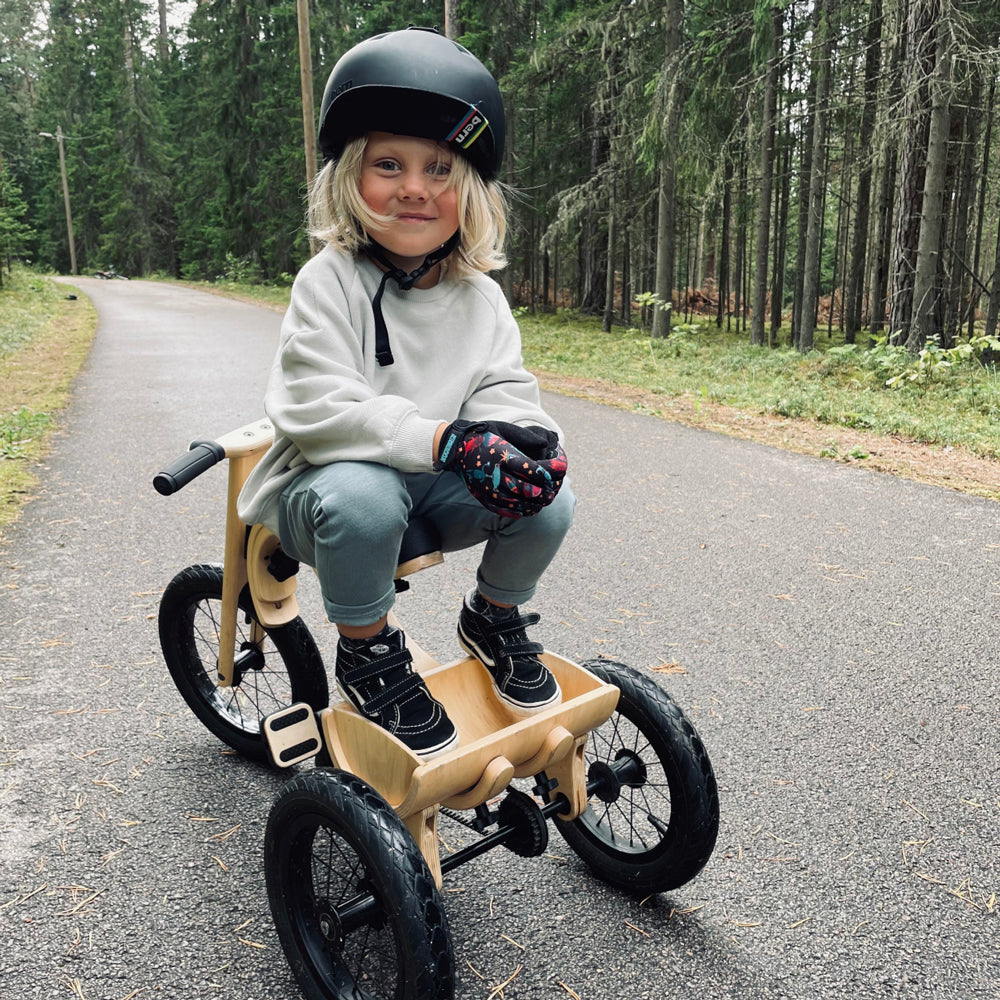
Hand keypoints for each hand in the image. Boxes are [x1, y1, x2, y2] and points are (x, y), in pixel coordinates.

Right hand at [435, 420, 566, 517]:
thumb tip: (546, 444)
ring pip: (515, 503)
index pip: (530, 469)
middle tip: (552, 493)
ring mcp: (487, 488)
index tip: (554, 476)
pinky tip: (527, 511)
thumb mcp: (505, 429)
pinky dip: (517, 512)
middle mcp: (494, 473)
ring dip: (532, 505)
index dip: (545, 475)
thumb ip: (526, 437)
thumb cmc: (485, 436)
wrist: (455, 448)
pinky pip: (502, 510)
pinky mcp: (482, 497)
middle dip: (541, 493)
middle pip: (524, 489)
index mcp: (501, 455)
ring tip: (542, 504)